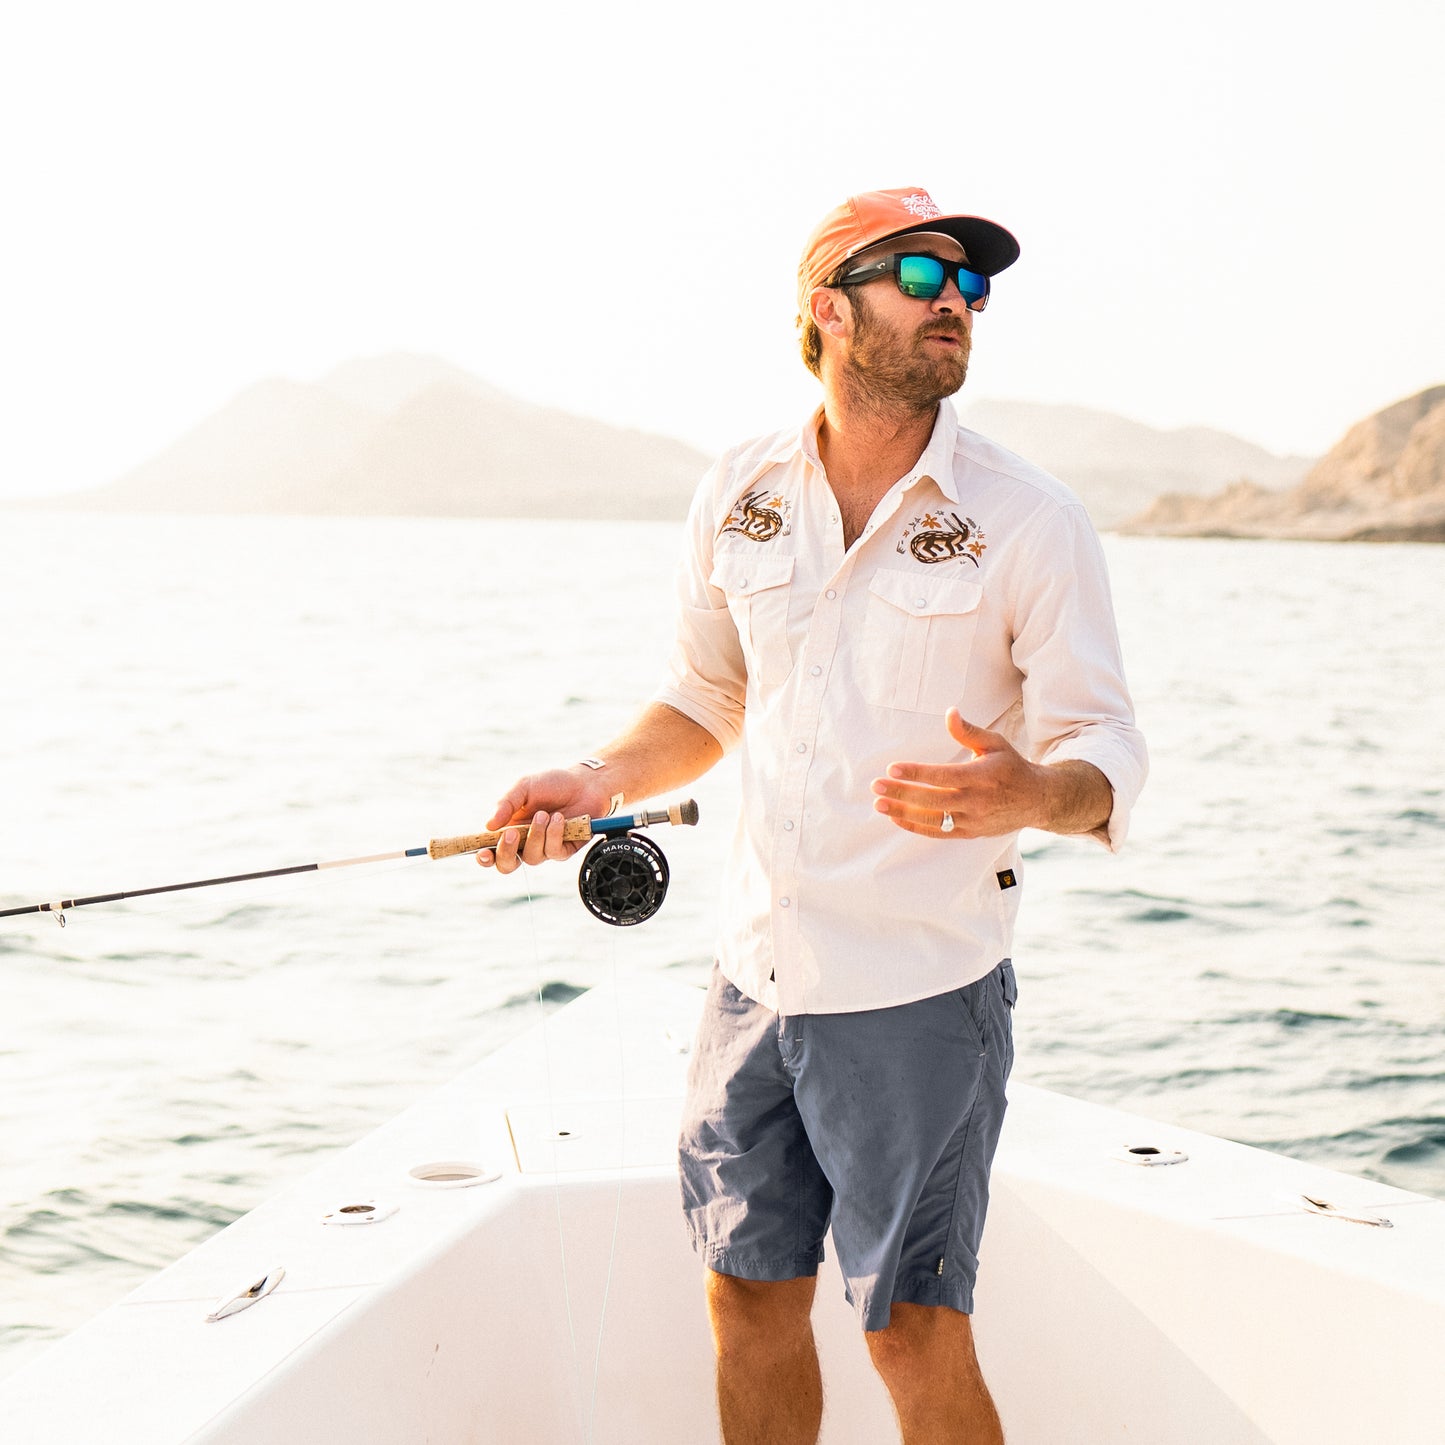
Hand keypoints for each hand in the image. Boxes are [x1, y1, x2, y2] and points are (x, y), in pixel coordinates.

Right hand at [477, 767, 615, 874]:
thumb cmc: (552, 784)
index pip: (491, 850)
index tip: (483, 853)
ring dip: (535, 835)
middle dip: (506, 853)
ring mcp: (544, 848)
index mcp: (509, 828)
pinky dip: (554, 834)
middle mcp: (525, 842)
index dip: (484, 857)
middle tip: (510, 834)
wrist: (584, 782)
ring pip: (532, 857)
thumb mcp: (524, 787)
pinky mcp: (564, 850)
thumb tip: (487, 826)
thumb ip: (505, 804)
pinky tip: (559, 819)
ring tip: (543, 814)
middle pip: (507, 865)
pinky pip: (554, 852)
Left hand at [871, 710, 1045, 839]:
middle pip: (933, 800)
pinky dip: (915, 827)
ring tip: (879, 805)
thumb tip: (949, 713)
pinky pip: (938, 833)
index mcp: (982, 776)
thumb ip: (969, 732)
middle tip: (876, 786)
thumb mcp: (995, 744)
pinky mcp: (969, 833)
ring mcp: (972, 820)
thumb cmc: (1011, 767)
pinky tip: (896, 817)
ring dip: (903, 813)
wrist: (1037, 800)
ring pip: (932, 820)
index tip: (892, 768)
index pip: (944, 776)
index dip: (917, 773)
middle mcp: (976, 801)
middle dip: (902, 794)